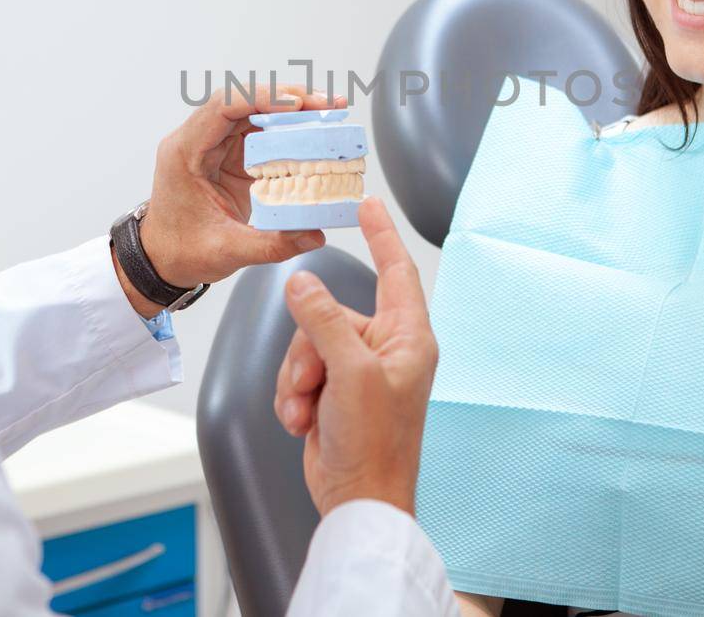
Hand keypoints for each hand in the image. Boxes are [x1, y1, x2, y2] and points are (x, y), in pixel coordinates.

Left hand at [136, 84, 342, 291]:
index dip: (261, 98)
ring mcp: (215, 146)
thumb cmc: (181, 252)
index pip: (222, 107)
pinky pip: (260, 132)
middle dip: (287, 98)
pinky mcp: (230, 156)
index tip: (296, 103)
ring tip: (328, 112)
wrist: (162, 260)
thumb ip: (271, 244)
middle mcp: (198, 140)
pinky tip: (314, 131)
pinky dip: (288, 129)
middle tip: (326, 104)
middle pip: (244, 101)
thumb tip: (314, 234)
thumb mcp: (226, 251)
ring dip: (292, 110)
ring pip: (255, 112)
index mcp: (185, 152)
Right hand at [274, 197, 438, 516]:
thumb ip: (324, 321)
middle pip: (331, 313)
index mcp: (408, 338)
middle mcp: (386, 350)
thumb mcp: (349, 373)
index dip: (383, 235)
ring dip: (299, 377)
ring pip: (308, 343)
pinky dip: (295, 395)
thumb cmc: (375, 444)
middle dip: (309, 347)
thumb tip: (303, 282)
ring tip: (309, 408)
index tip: (370, 204)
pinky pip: (301, 372)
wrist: (358, 500)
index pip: (396, 271)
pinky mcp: (335, 393)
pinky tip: (304, 420)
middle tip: (315, 381)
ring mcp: (359, 372)